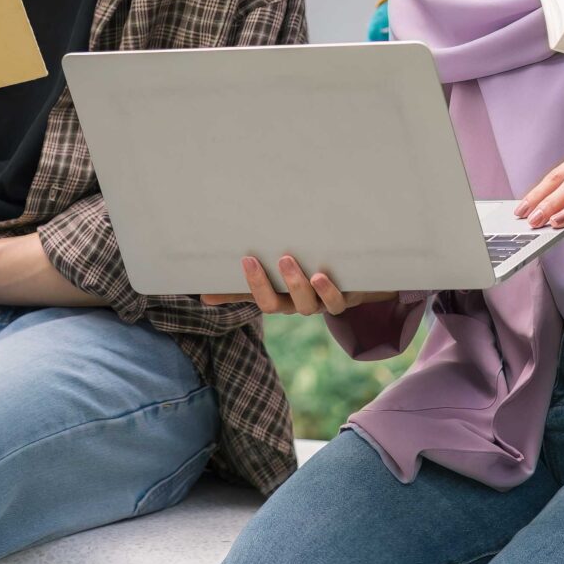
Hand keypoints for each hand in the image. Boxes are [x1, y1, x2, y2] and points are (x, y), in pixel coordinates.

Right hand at [201, 255, 395, 317]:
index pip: (261, 298)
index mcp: (283, 300)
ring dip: (297, 285)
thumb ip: (243, 289)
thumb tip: (203, 296)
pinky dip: (329, 290)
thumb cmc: (309, 278)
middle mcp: (301, 305)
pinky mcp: (348, 298)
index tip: (244, 258)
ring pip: (310, 304)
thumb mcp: (278, 283)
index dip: (252, 282)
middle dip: (266, 284)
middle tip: (252, 258)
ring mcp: (324, 303)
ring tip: (287, 260)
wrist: (360, 283)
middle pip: (281, 305)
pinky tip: (321, 275)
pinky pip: (339, 301)